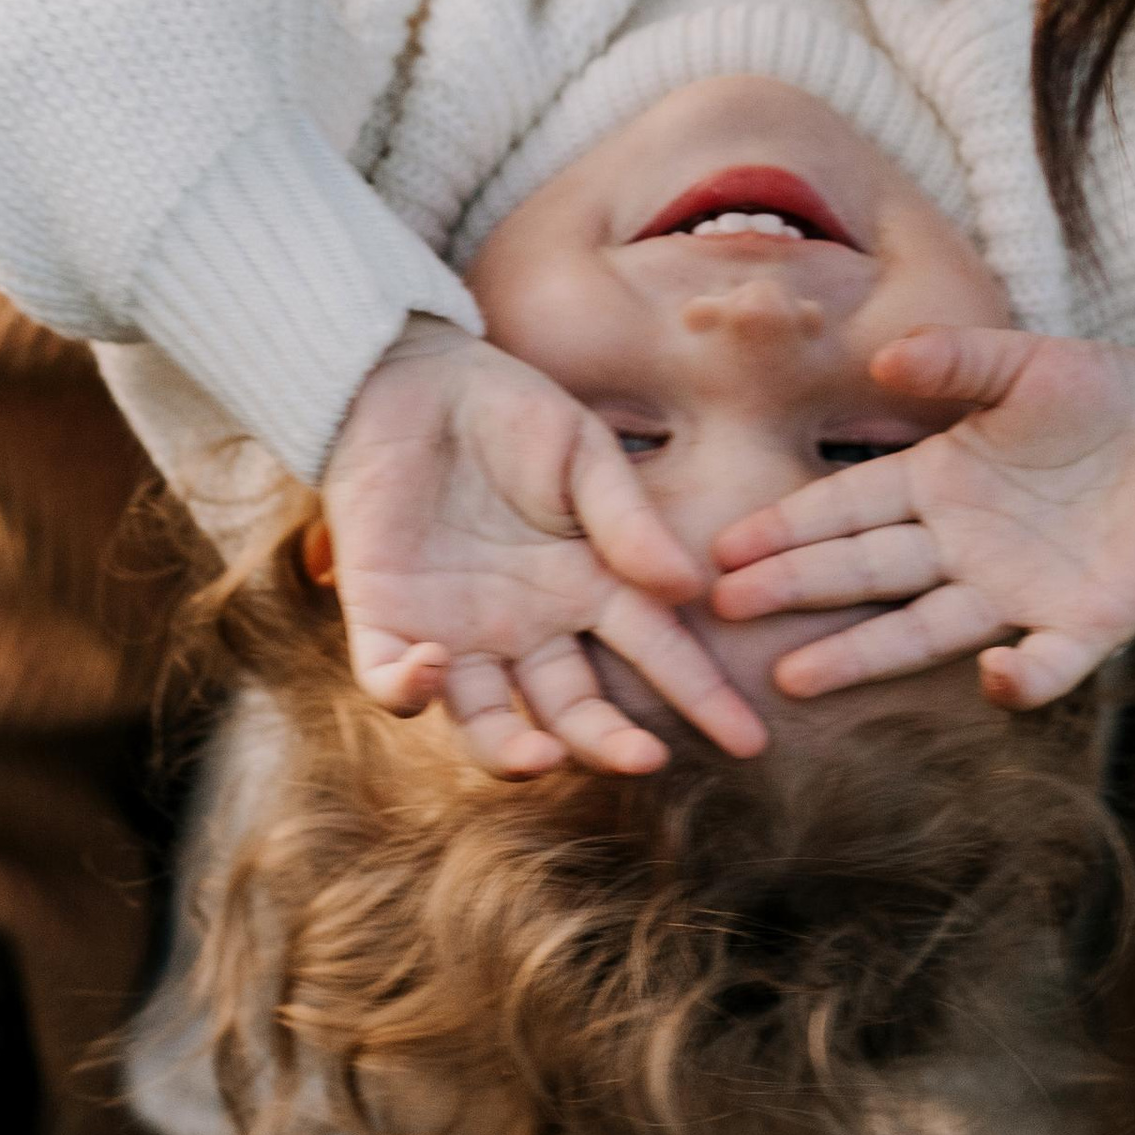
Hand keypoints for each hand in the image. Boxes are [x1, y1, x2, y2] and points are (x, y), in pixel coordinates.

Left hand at [320, 319, 765, 774]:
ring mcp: (458, 631)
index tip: (750, 739)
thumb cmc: (506, 409)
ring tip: (544, 755)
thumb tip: (690, 585)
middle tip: (644, 760)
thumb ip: (627, 519)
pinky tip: (435, 663)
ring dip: (514, 749)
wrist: (408, 375)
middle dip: (609, 742)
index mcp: (589, 587)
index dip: (702, 698)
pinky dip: (409, 688)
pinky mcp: (385, 619)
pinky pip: (390, 680)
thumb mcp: (582, 451)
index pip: (657, 653)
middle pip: (575, 709)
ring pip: (486, 720)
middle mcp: (529, 627)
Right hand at [705, 328, 1134, 708]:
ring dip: (865, 654)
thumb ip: (961, 359)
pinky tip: (989, 675)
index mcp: (941, 483)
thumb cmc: (1107, 393)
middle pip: (867, 572)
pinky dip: (1022, 677)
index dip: (788, 527)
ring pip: (926, 630)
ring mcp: (1020, 592)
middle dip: (797, 590)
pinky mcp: (1090, 623)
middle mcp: (965, 548)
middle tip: (724, 610)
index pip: (848, 508)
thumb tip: (890, 358)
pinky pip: (1047, 662)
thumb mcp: (1028, 363)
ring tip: (796, 678)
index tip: (722, 548)